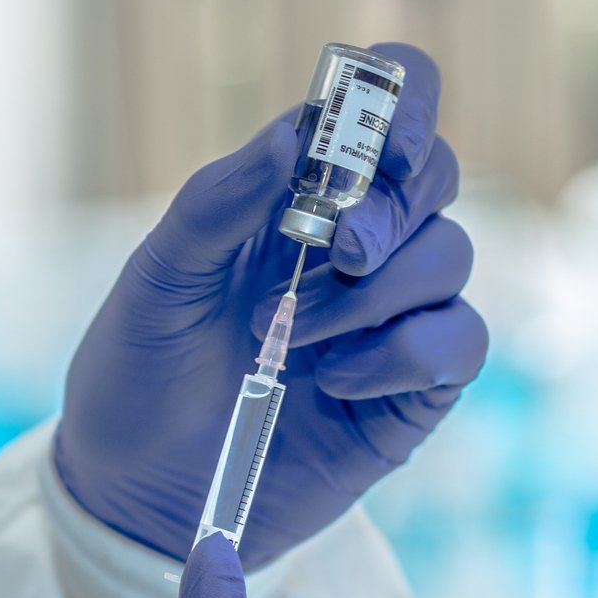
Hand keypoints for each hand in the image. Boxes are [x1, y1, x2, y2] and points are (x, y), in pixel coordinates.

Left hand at [54, 43, 487, 566]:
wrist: (137, 496)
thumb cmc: (139, 374)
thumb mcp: (156, 281)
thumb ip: (216, 203)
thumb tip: (291, 138)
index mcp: (294, 193)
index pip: (385, 108)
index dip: (406, 101)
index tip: (386, 145)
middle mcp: (354, 243)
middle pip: (438, 176)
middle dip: (394, 207)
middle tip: (338, 248)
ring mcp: (389, 315)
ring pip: (450, 256)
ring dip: (376, 291)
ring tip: (294, 336)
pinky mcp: (411, 389)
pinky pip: (461, 340)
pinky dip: (405, 352)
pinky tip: (336, 382)